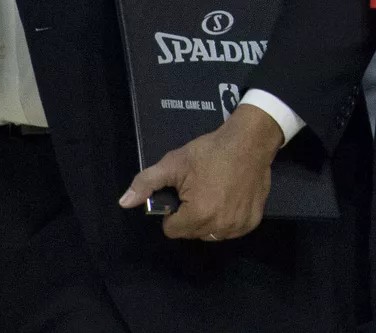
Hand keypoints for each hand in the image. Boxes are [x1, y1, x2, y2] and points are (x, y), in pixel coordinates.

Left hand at [118, 103, 283, 241]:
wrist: (251, 140)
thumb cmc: (210, 152)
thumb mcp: (174, 162)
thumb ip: (146, 183)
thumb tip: (124, 203)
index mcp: (198, 214)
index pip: (172, 230)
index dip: (173, 213)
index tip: (183, 195)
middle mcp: (219, 226)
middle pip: (192, 233)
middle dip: (191, 217)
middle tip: (199, 192)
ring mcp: (238, 225)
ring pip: (211, 234)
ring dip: (210, 221)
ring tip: (215, 196)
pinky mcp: (252, 221)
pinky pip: (232, 231)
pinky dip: (229, 220)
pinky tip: (230, 201)